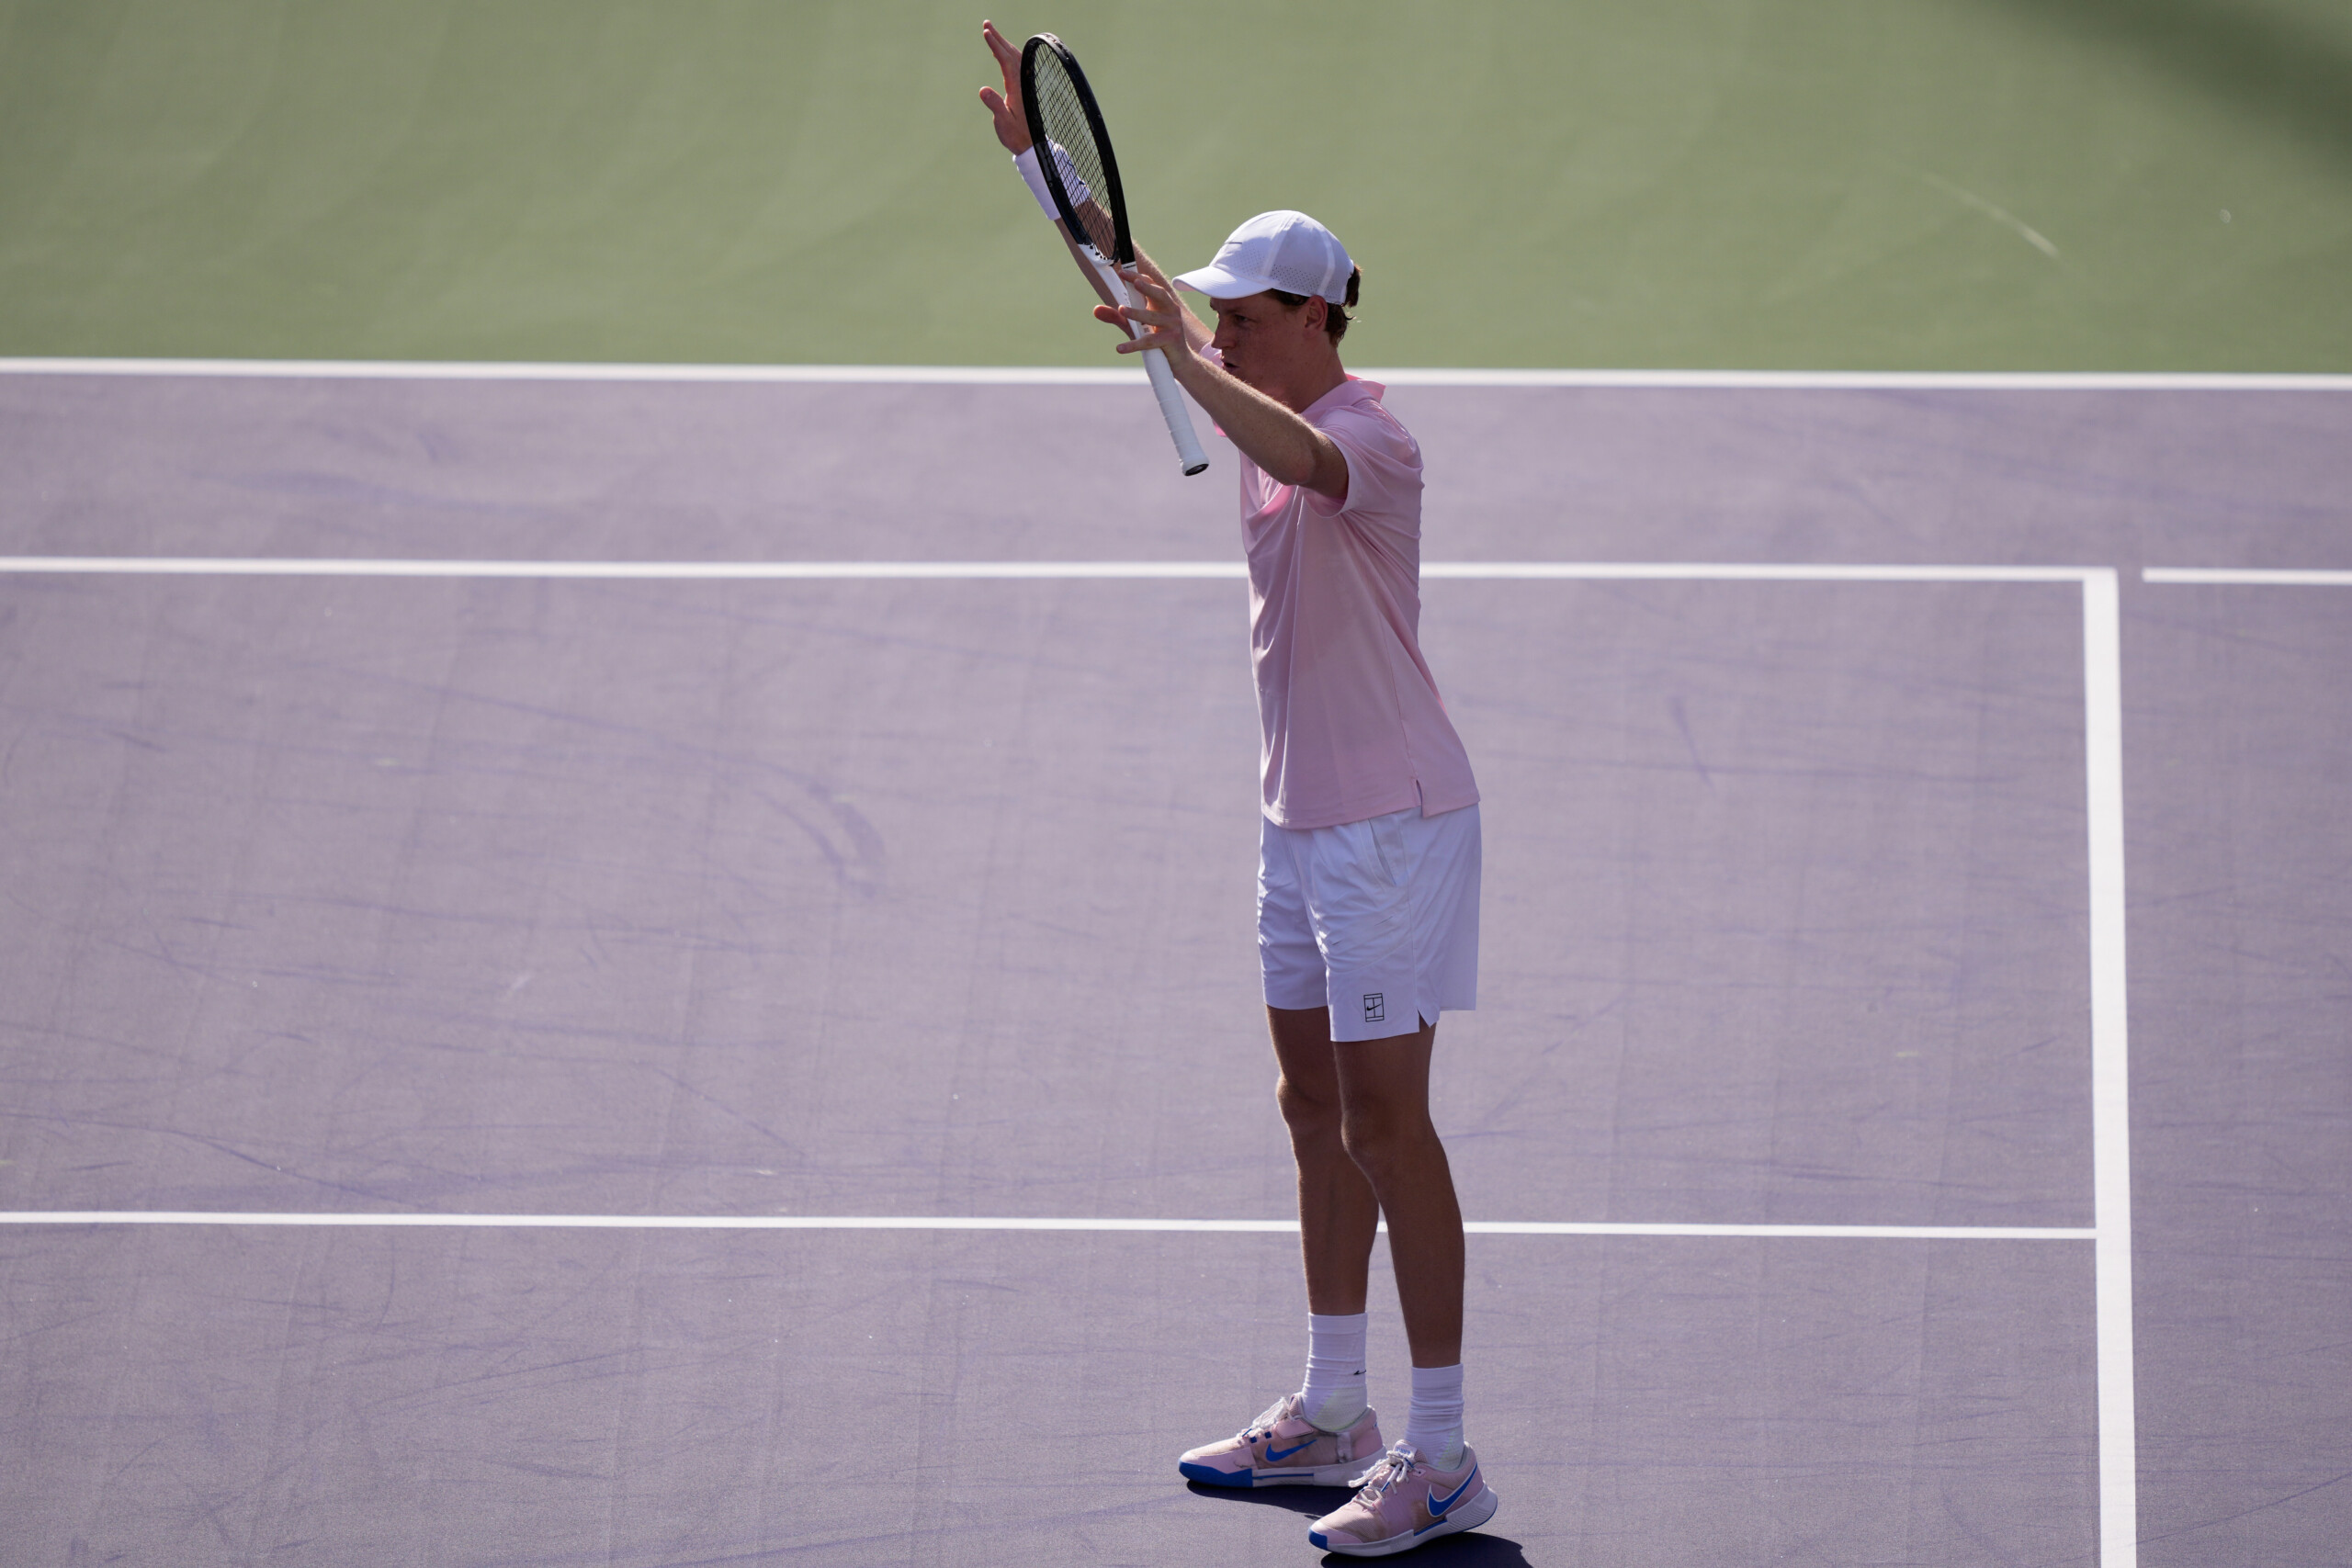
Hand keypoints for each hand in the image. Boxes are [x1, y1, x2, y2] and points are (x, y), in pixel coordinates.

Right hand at [977, 20, 1030, 153]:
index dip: (996, 45)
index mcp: (1016, 87)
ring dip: (1002, 44)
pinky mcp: (1021, 88)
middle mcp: (1021, 82)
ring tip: (990, 33)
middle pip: (1010, 54)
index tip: (986, 33)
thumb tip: (983, 90)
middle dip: (998, 38)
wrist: (1030, 144)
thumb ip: (995, 106)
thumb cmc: (1016, 135)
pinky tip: (998, 53)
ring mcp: (1022, 84)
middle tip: (987, 24)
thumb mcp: (1003, 122)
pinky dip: (1005, 55)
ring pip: (1013, 58)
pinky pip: (1014, 66)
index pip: (1005, 60)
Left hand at [1096, 266, 1185, 353]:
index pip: (1150, 285)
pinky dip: (1134, 345)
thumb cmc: (1157, 339)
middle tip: (1133, 282)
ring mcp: (1173, 324)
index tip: (1122, 272)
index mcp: (1162, 302)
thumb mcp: (1134, 326)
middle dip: (1146, 287)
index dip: (1137, 277)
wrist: (1179, 360)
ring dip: (1136, 313)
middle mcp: (1170, 310)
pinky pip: (1149, 341)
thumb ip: (1116, 317)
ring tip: (1121, 309)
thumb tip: (1096, 310)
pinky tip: (1120, 348)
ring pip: (1152, 317)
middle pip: (1159, 294)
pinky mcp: (1171, 340)